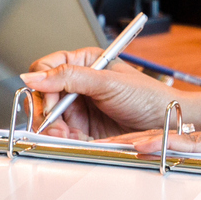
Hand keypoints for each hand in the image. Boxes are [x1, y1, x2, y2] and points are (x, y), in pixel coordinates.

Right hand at [21, 47, 182, 140]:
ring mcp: (79, 105)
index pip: (46, 67)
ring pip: (49, 115)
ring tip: (66, 133)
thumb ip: (70, 77)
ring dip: (53, 126)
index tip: (48, 99)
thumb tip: (36, 76)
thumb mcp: (107, 82)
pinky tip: (73, 137)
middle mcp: (78, 82)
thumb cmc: (146, 96)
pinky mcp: (82, 126)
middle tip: (54, 123)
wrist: (165, 123)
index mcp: (84, 61)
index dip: (42, 83)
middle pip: (43, 93)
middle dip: (45, 109)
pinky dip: (63, 136)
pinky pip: (61, 131)